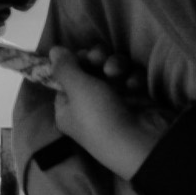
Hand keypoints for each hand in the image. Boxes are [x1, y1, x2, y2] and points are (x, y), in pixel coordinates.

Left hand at [48, 45, 169, 178]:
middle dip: (96, 61)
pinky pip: (132, 80)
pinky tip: (134, 85)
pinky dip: (133, 79)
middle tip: (99, 60)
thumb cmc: (99, 117)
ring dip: (115, 66)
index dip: (72, 63)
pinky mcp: (138, 101)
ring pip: (113, 72)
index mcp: (67, 108)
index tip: (79, 54)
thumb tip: (53, 51)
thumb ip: (64, 67)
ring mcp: (115, 103)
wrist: (142, 143)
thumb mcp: (76, 89)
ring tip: (116, 73)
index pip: (65, 78)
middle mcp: (89, 106)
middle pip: (90, 71)